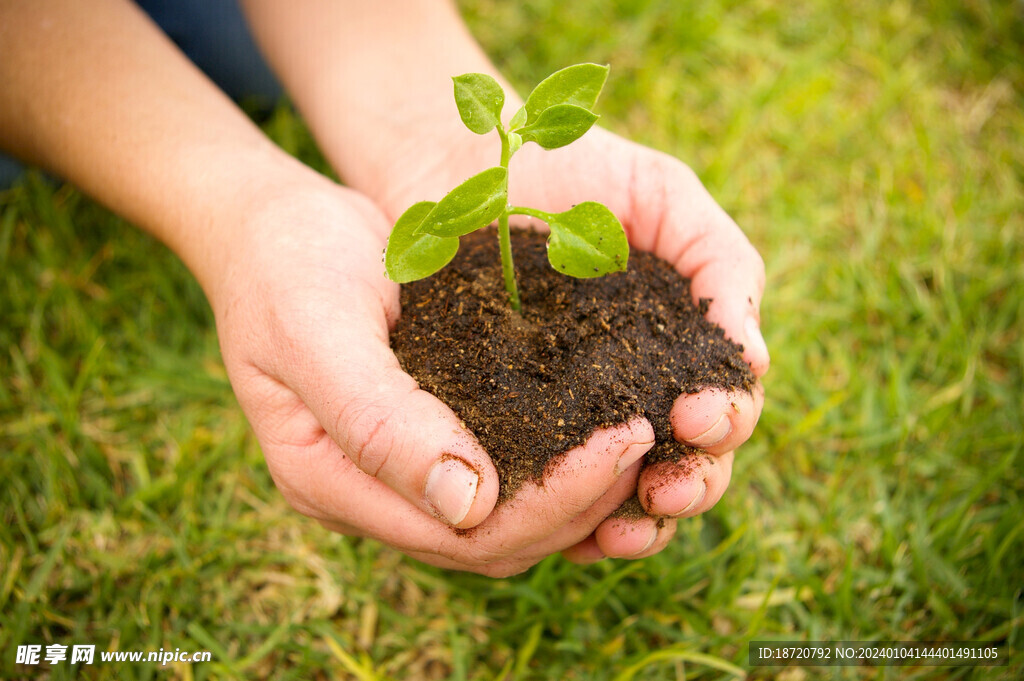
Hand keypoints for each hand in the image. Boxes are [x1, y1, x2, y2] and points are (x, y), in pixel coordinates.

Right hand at [212, 179, 660, 575]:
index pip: (462, 535)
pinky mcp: (431, 430)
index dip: (551, 504)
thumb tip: (468, 504)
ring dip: (579, 488)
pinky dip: (559, 454)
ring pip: (509, 516)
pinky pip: (507, 466)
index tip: (624, 441)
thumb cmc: (285, 267)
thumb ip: (377, 421)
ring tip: (642, 433)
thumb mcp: (317, 331)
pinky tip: (605, 418)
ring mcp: (401, 467)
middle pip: (496, 539)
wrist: (272, 226)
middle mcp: (372, 491)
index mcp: (331, 482)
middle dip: (580, 501)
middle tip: (648, 435)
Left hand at [503, 128, 768, 561]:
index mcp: (680, 341)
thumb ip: (719, 261)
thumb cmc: (566, 163)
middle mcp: (636, 386)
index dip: (724, 421)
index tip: (697, 415)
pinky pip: (547, 485)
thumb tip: (755, 360)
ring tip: (620, 529)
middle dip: (688, 484)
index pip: (725, 403)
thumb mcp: (660, 195)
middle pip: (686, 462)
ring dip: (635, 522)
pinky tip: (567, 533)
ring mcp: (573, 411)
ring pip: (623, 490)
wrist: (459, 157)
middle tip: (667, 488)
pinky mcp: (510, 425)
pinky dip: (565, 518)